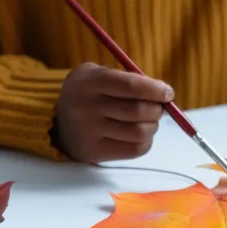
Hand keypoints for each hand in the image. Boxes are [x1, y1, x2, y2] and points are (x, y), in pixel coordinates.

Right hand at [52, 63, 172, 163]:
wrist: (59, 122)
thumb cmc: (88, 93)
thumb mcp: (98, 74)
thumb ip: (129, 79)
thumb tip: (163, 94)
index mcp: (89, 82)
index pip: (130, 86)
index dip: (155, 89)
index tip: (168, 93)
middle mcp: (86, 107)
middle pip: (137, 111)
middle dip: (157, 109)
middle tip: (158, 108)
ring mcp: (88, 132)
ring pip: (139, 132)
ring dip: (152, 126)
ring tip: (148, 121)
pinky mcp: (93, 152)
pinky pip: (134, 150)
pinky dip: (146, 142)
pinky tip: (140, 135)